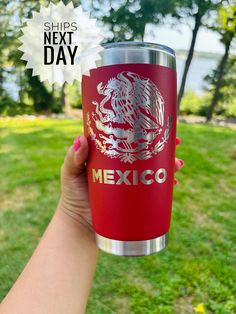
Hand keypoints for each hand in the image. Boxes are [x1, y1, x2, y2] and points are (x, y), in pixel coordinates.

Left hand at [58, 135, 183, 232]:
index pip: (129, 136)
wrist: (80, 224)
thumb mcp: (70, 173)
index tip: (157, 122)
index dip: (143, 128)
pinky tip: (174, 183)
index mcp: (110, 155)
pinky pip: (154, 188)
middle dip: (164, 145)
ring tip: (178, 164)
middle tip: (176, 142)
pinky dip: (166, 185)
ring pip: (154, 168)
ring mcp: (131, 180)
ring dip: (169, 164)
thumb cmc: (72, 195)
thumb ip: (73, 158)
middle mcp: (124, 165)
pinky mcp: (136, 197)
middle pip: (146, 151)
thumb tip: (81, 138)